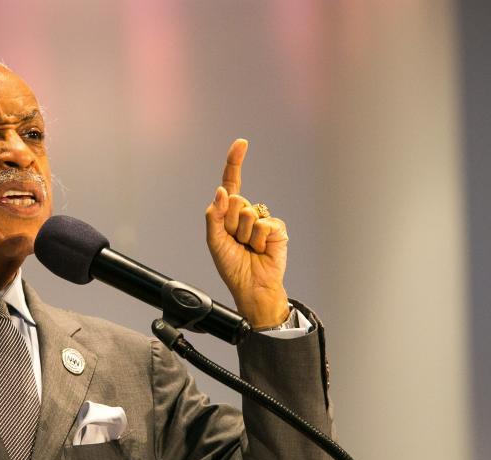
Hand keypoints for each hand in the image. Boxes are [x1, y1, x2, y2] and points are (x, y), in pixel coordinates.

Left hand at [205, 139, 290, 328]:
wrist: (252, 286)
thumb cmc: (231, 266)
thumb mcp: (214, 241)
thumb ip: (214, 215)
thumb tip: (221, 191)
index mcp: (229, 214)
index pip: (231, 183)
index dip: (235, 162)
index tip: (242, 143)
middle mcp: (246, 213)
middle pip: (235, 201)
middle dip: (230, 222)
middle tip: (235, 241)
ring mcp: (262, 220)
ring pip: (248, 213)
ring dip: (243, 235)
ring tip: (247, 248)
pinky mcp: (276, 229)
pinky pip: (263, 225)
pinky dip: (258, 240)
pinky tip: (261, 250)